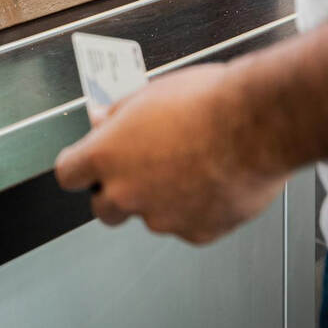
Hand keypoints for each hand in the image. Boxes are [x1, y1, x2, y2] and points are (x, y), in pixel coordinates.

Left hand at [55, 64, 287, 243]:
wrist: (258, 124)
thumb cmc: (209, 103)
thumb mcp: (150, 94)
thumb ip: (118, 115)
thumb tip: (103, 120)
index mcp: (108, 155)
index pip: (69, 174)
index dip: (79, 168)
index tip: (87, 163)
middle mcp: (128, 192)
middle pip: (104, 208)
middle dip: (116, 192)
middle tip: (141, 168)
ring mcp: (161, 217)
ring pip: (149, 216)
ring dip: (159, 199)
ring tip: (190, 166)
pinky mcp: (196, 232)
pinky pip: (186, 224)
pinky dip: (194, 209)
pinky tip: (212, 181)